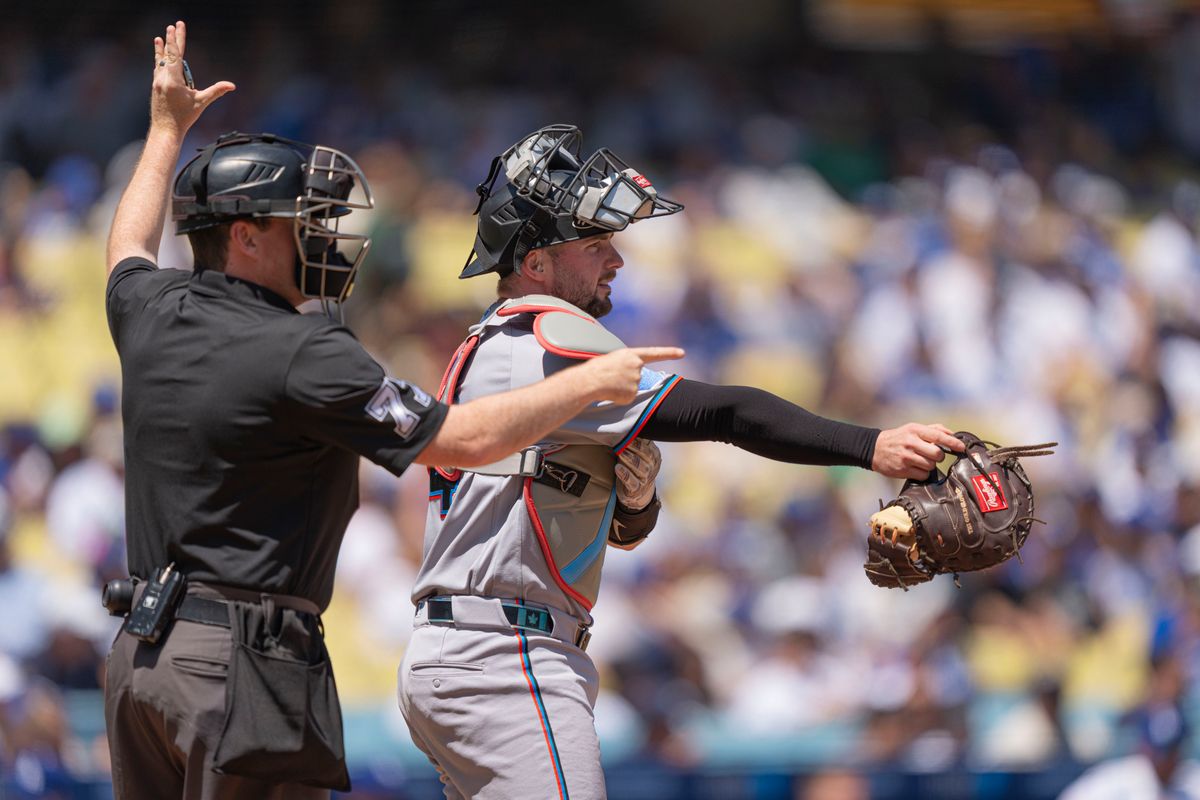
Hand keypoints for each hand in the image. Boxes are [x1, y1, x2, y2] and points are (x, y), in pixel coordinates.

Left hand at [151, 21, 234, 136]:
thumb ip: (216, 91)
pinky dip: (159, 61)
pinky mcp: (155, 87)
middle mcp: (162, 78)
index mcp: (173, 79)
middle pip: (167, 54)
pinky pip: (157, 70)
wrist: (165, 130)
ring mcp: (157, 82)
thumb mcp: (201, 103)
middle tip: (172, 26)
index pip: (176, 54)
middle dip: (170, 39)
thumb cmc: (184, 118)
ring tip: (158, 38)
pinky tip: (159, 59)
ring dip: (160, 49)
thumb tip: (231, 86)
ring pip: (159, 61)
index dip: (177, 38)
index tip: (177, 26)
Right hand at [579, 347, 683, 404]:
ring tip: (608, 383)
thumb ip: (627, 364)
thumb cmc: (596, 369)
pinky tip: (610, 392)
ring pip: (632, 388)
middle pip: (638, 376)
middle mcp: (637, 366)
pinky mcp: (632, 394)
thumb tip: (633, 378)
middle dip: (626, 379)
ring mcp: (636, 380)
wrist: (589, 381)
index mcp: (631, 354)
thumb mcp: (613, 359)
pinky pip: (628, 398)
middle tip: (611, 377)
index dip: (669, 353)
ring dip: (621, 388)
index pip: (655, 353)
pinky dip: (619, 397)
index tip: (682, 353)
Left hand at [615, 438, 659, 509]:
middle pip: (647, 456)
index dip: (640, 439)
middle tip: (624, 440)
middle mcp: (652, 467)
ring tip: (619, 451)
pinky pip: (631, 481)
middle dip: (635, 447)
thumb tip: (630, 424)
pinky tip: (617, 468)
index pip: (650, 446)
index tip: (631, 431)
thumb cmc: (636, 467)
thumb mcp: (640, 454)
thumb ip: (638, 442)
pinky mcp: (636, 489)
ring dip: (629, 459)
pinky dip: (625, 474)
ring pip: (640, 468)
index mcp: (654, 456)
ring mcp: (645, 479)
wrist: (638, 492)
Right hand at [871, 423, 964, 480]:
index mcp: (915, 430)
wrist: (874, 449)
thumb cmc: (899, 438)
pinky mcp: (903, 470)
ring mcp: (906, 457)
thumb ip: (934, 430)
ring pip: (931, 465)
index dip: (952, 442)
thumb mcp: (913, 428)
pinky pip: (923, 475)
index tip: (961, 447)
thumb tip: (952, 435)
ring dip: (929, 465)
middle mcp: (911, 443)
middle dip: (938, 456)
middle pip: (937, 454)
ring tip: (920, 460)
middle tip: (932, 454)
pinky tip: (915, 467)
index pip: (938, 436)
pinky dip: (922, 473)